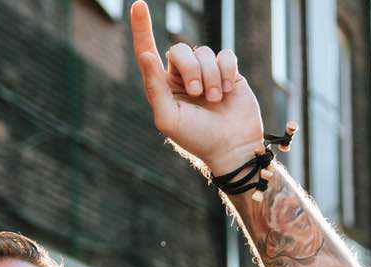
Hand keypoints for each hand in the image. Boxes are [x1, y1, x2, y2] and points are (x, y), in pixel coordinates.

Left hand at [130, 0, 263, 175]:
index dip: (142, 28)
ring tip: (216, 99)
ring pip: (204, 52)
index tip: (138, 5)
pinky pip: (225, 55)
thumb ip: (155, 87)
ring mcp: (206, 72)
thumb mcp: (169, 118)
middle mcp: (182, 76)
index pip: (148, 51)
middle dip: (190, 69)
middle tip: (198, 93)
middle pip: (180, 50)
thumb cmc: (196, 138)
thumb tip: (145, 55)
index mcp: (163, 86)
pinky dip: (227, 72)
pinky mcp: (228, 71)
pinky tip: (229, 91)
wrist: (232, 148)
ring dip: (211, 76)